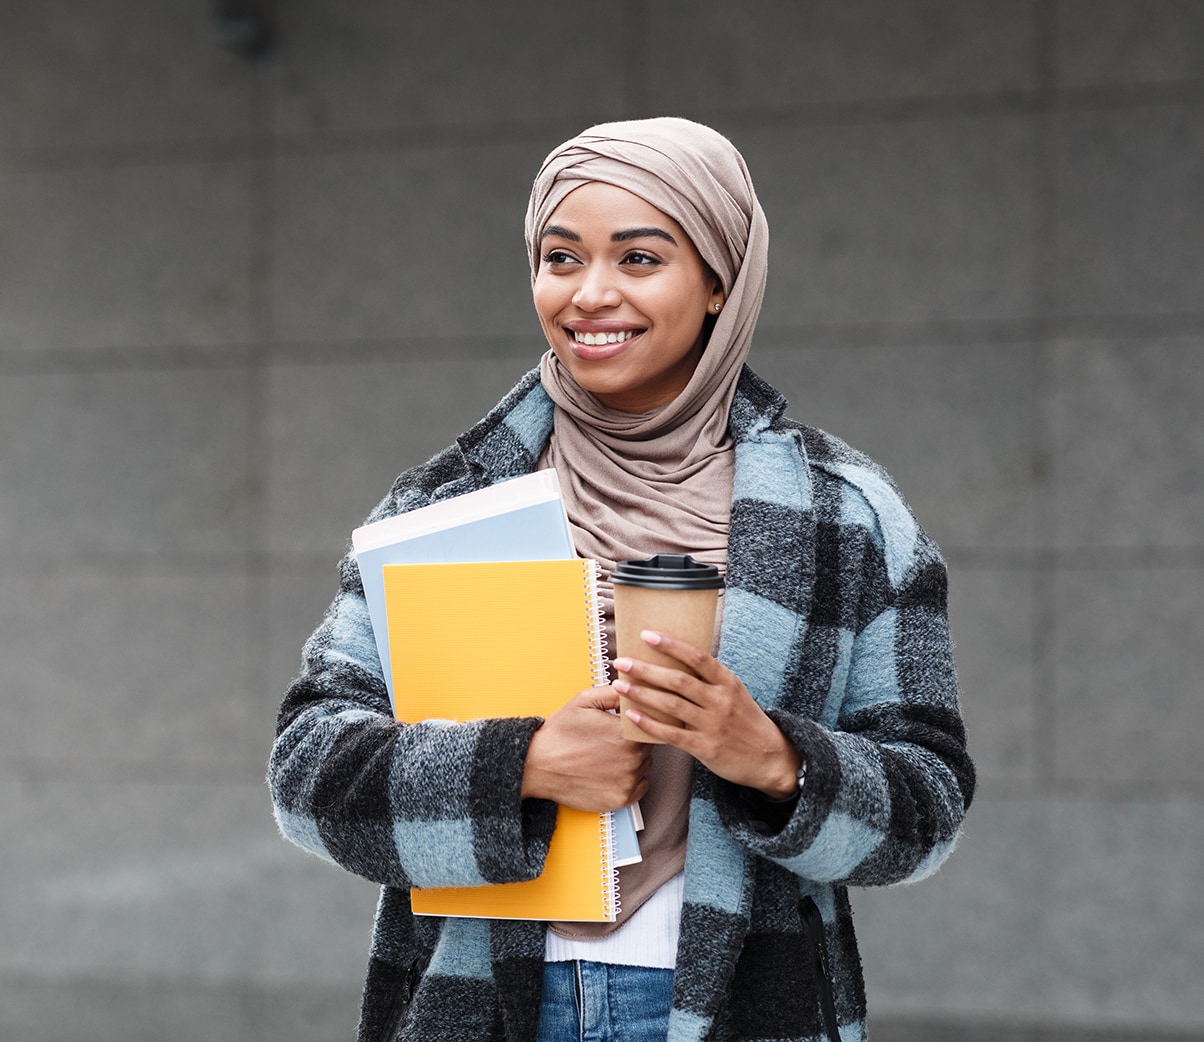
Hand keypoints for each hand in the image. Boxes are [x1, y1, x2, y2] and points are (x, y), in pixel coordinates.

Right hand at [521, 687, 652, 811]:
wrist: (537, 765)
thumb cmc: (559, 733)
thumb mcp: (584, 701)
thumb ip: (614, 693)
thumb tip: (633, 688)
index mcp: (625, 733)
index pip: (648, 724)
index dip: (637, 723)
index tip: (624, 725)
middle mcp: (632, 758)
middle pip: (647, 745)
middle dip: (633, 741)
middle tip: (610, 740)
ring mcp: (627, 781)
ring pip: (644, 766)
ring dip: (633, 761)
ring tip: (606, 756)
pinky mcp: (621, 799)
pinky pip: (641, 787)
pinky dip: (631, 780)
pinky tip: (611, 772)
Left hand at [614, 631, 800, 798]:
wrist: (770, 758)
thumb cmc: (746, 721)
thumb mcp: (734, 692)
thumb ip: (708, 679)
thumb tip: (674, 659)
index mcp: (727, 682)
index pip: (697, 657)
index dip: (671, 645)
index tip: (647, 635)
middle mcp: (720, 700)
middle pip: (678, 680)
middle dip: (646, 669)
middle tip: (621, 661)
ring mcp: (712, 724)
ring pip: (671, 705)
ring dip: (642, 693)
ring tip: (620, 685)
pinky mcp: (705, 747)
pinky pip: (672, 734)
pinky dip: (650, 724)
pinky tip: (633, 716)